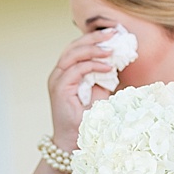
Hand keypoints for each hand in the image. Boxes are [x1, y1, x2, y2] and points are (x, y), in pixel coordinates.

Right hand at [47, 30, 116, 150]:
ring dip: (94, 49)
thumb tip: (117, 60)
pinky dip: (93, 66)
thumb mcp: (100, 92)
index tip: (113, 32)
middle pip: (73, 46)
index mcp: (66, 72)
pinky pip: (76, 70)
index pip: (77, 48)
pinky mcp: (59, 89)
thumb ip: (104, 76)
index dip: (93, 38)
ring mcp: (57, 80)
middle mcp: (58, 73)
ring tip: (111, 49)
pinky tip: (108, 67)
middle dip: (94, 38)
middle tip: (114, 32)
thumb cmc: (87, 118)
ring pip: (72, 54)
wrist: (76, 140)